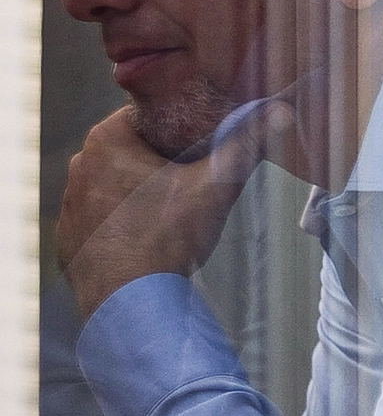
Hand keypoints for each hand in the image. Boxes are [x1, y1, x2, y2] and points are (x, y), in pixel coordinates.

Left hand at [56, 102, 293, 318]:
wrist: (129, 303)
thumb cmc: (167, 238)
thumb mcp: (215, 186)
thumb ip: (244, 144)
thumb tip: (280, 111)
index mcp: (107, 140)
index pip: (151, 117)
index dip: (184, 131)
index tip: (206, 149)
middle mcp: (80, 165)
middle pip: (135, 151)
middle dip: (166, 163)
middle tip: (197, 185)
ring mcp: (70, 203)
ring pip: (119, 185)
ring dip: (144, 193)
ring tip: (176, 217)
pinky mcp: (70, 237)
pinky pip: (104, 218)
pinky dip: (126, 224)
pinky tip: (151, 240)